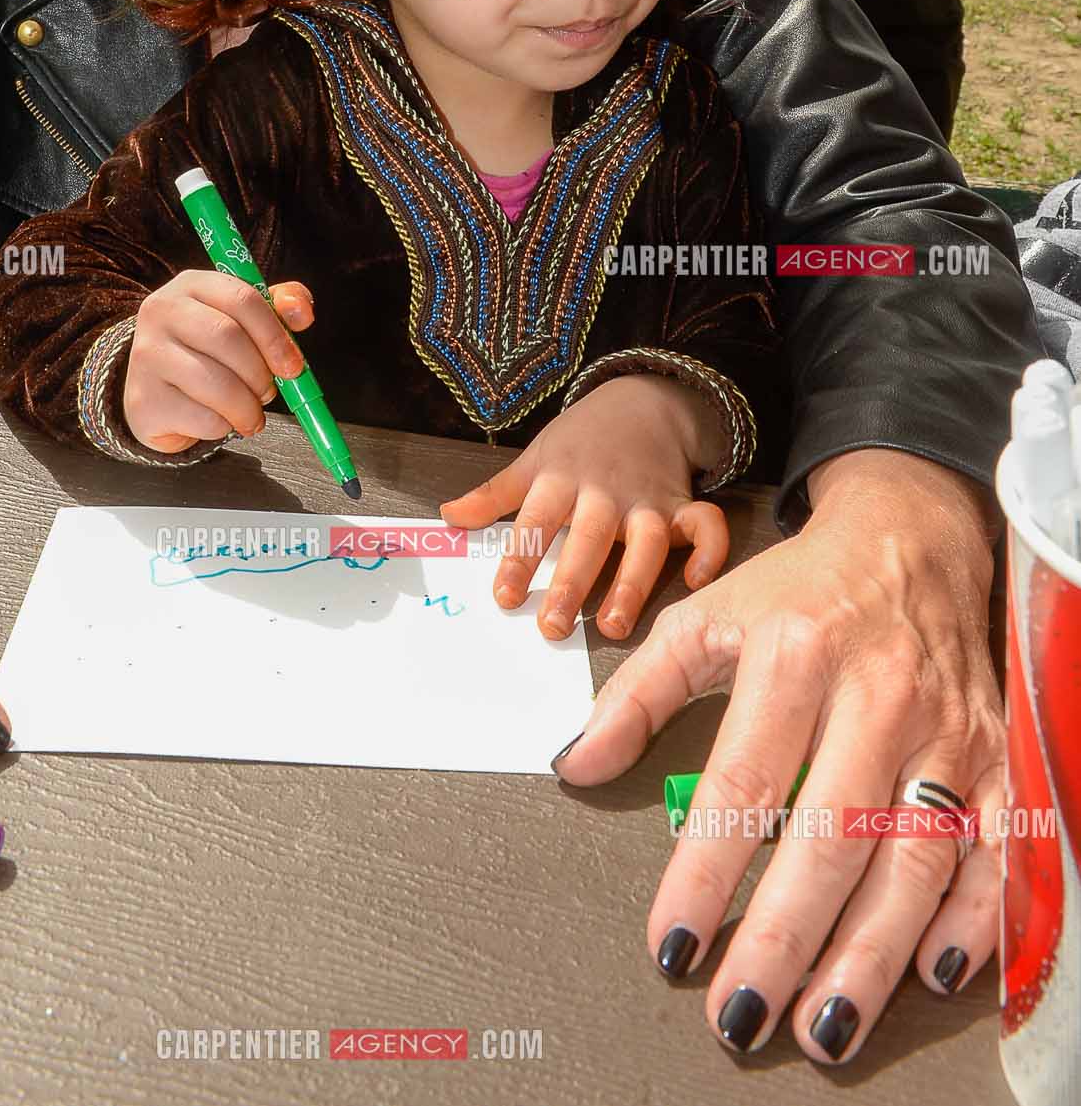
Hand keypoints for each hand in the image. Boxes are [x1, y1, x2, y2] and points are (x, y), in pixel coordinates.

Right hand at [122, 274, 312, 453]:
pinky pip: (203, 418)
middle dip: (260, 373)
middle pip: (227, 338)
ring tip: (250, 413)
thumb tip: (303, 313)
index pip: (242, 297)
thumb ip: (279, 308)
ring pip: (216, 384)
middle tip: (269, 392)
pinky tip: (220, 420)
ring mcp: (146, 355)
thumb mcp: (243, 320)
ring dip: (247, 407)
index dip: (275, 335)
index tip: (293, 365)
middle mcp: (162, 311)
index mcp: (192, 284)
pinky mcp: (144, 399)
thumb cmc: (207, 350)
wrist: (156, 389)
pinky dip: (224, 427)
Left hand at [439, 375, 730, 641]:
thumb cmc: (580, 440)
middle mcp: (604, 493)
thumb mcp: (534, 459)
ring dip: (631, 582)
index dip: (519, 558)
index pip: (535, 520)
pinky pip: (705, 527)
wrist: (641, 401)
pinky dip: (708, 552)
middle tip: (553, 628)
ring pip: (644, 542)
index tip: (504, 597)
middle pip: (587, 539)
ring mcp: (647, 500)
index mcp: (561, 479)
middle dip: (570, 583)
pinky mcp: (682, 505)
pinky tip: (694, 583)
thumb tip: (448, 516)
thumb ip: (494, 494)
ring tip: (614, 626)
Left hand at [551, 450, 1004, 1063]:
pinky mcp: (994, 756)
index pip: (741, 783)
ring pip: (912, 857)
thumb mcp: (703, 616)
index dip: (704, 872)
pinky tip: (932, 974)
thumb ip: (636, 693)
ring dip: (870, 953)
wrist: (907, 539)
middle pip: (829, 833)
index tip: (671, 945)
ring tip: (821, 1027)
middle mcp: (876, 695)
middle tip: (739, 1013)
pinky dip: (972, 917)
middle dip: (784, 936)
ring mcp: (943, 730)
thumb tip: (572, 764)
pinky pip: (994, 849)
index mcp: (792, 654)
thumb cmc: (796, 590)